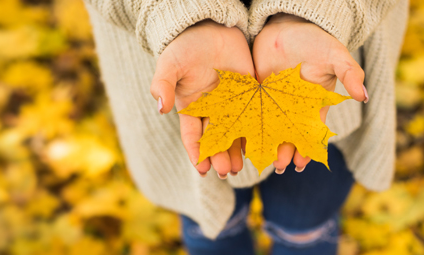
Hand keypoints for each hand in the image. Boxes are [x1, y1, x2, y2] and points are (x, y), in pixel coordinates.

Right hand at [151, 20, 252, 178]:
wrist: (210, 26)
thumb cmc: (186, 46)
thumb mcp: (170, 64)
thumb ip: (163, 84)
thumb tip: (160, 108)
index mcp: (192, 107)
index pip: (193, 136)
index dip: (197, 153)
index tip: (202, 169)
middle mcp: (213, 110)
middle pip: (217, 139)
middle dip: (220, 156)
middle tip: (226, 172)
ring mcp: (234, 103)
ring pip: (236, 132)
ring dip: (238, 150)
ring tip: (241, 167)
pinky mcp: (252, 93)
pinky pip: (256, 115)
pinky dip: (259, 130)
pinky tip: (263, 144)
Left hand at [252, 14, 367, 173]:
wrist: (288, 24)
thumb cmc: (316, 41)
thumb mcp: (336, 56)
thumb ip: (350, 74)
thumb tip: (364, 96)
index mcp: (312, 106)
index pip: (311, 133)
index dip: (307, 149)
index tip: (302, 164)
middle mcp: (291, 109)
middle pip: (287, 136)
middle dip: (284, 152)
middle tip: (279, 166)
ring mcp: (271, 103)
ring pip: (266, 131)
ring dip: (262, 147)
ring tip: (257, 162)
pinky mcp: (252, 95)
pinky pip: (246, 115)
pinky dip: (242, 129)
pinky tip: (236, 144)